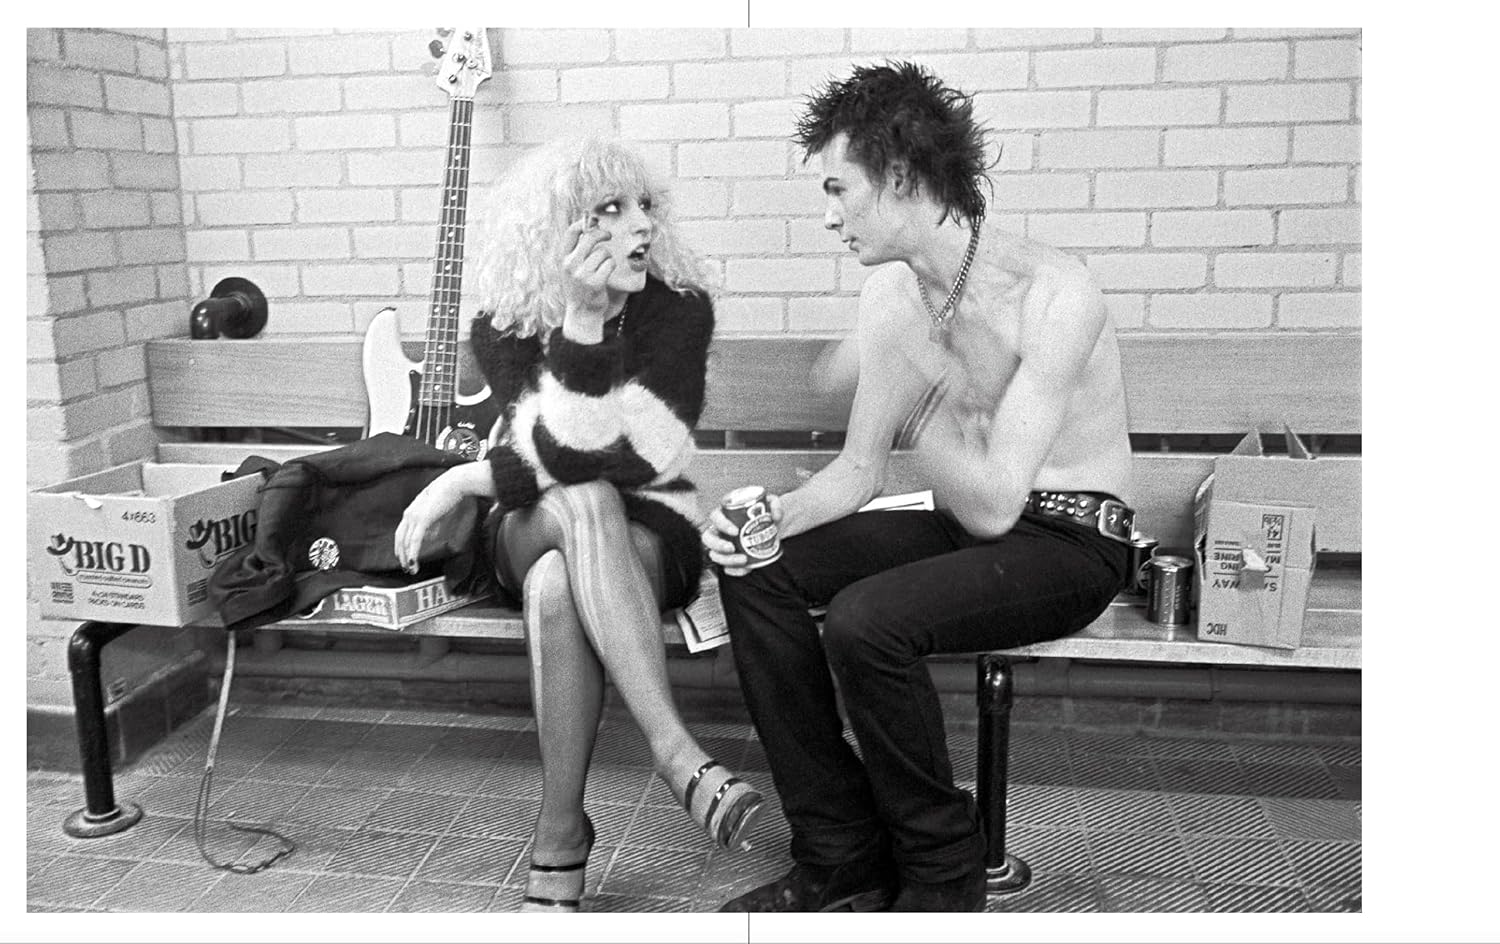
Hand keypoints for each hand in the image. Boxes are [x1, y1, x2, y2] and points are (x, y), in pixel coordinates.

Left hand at [393, 468, 476, 574]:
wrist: (455, 483)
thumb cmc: (450, 495)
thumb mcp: (438, 513)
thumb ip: (433, 525)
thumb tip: (430, 537)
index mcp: (412, 511)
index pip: (402, 533)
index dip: (402, 547)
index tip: (406, 557)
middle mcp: (409, 514)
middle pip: (400, 539)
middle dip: (402, 555)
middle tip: (407, 567)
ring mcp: (414, 516)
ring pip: (406, 542)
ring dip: (408, 557)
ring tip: (412, 568)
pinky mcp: (422, 519)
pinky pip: (415, 540)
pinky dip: (413, 553)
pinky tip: (414, 561)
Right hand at [561, 217, 613, 339]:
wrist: (582, 313)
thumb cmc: (579, 288)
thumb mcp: (570, 270)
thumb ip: (576, 252)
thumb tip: (590, 227)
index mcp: (563, 259)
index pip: (571, 232)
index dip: (584, 223)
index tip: (593, 221)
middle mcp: (570, 265)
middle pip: (590, 238)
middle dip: (602, 233)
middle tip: (608, 235)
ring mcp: (582, 274)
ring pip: (603, 252)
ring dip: (607, 257)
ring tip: (604, 266)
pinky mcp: (595, 282)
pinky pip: (609, 264)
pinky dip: (611, 266)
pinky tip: (607, 272)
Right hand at [701, 491, 783, 577]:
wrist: (770, 529)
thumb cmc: (764, 515)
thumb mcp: (771, 505)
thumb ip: (775, 504)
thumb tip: (775, 516)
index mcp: (724, 514)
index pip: (715, 516)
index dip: (722, 524)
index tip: (735, 531)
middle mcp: (718, 530)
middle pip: (708, 538)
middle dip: (718, 544)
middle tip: (732, 548)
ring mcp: (721, 546)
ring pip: (714, 554)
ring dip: (726, 560)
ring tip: (743, 560)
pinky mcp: (728, 558)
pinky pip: (725, 567)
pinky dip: (734, 570)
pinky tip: (746, 569)